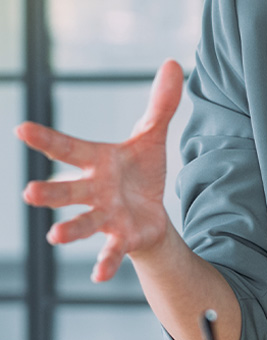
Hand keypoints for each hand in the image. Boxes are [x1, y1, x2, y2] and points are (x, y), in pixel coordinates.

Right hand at [16, 60, 182, 282]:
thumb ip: (160, 104)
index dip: (46, 139)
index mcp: (97, 162)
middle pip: (68, 191)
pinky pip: (111, 252)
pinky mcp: (122, 237)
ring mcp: (105, 216)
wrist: (152, 213)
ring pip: (84, 223)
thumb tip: (173, 63)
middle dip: (50, 193)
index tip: (21, 129)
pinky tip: (100, 276)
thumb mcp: (151, 137)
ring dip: (70, 230)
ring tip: (54, 237)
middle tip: (29, 192)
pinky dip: (106, 263)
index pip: (68, 148)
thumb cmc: (139, 174)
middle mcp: (93, 190)